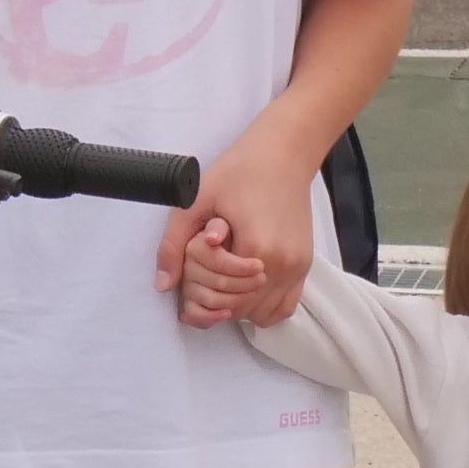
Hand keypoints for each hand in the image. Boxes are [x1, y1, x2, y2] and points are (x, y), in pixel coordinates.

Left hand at [157, 130, 319, 328]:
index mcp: (256, 248)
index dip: (199, 292)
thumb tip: (163, 284)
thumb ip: (174, 244)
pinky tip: (244, 288)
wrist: (282, 154)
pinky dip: (262, 307)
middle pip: (240, 309)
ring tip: (222, 281)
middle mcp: (282, 264)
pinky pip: (283, 307)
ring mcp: (298, 267)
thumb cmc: (239, 171)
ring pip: (260, 314)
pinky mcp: (305, 265)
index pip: (221, 298)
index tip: (191, 273)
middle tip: (202, 276)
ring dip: (237, 306)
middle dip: (215, 300)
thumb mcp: (196, 201)